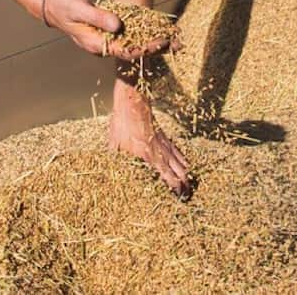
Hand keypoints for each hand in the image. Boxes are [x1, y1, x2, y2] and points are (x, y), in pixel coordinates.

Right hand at [42, 0, 173, 61]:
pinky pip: (128, 34)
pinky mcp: (107, 30)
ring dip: (153, 40)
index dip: (147, 47)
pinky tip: (156, 27)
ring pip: (133, 43)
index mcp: (97, 45)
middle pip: (134, 51)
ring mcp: (105, 39)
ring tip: (174, 37)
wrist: (49, 3)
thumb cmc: (62, 5)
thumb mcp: (80, 9)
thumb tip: (119, 26)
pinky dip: (143, 32)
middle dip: (156, 47)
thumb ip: (99, 18)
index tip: (163, 41)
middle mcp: (103, 45)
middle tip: (178, 43)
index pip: (127, 51)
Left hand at [107, 78, 190, 194]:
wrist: (133, 101)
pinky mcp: (163, 135)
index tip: (178, 195)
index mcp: (148, 155)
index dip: (173, 186)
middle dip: (183, 183)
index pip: (166, 175)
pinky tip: (186, 163)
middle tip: (187, 194)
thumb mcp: (115, 142)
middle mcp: (159, 150)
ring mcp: (163, 142)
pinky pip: (176, 150)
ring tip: (189, 183)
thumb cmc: (123, 122)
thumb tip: (106, 170)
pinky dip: (182, 158)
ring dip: (184, 173)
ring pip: (178, 160)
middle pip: (176, 170)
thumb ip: (115, 158)